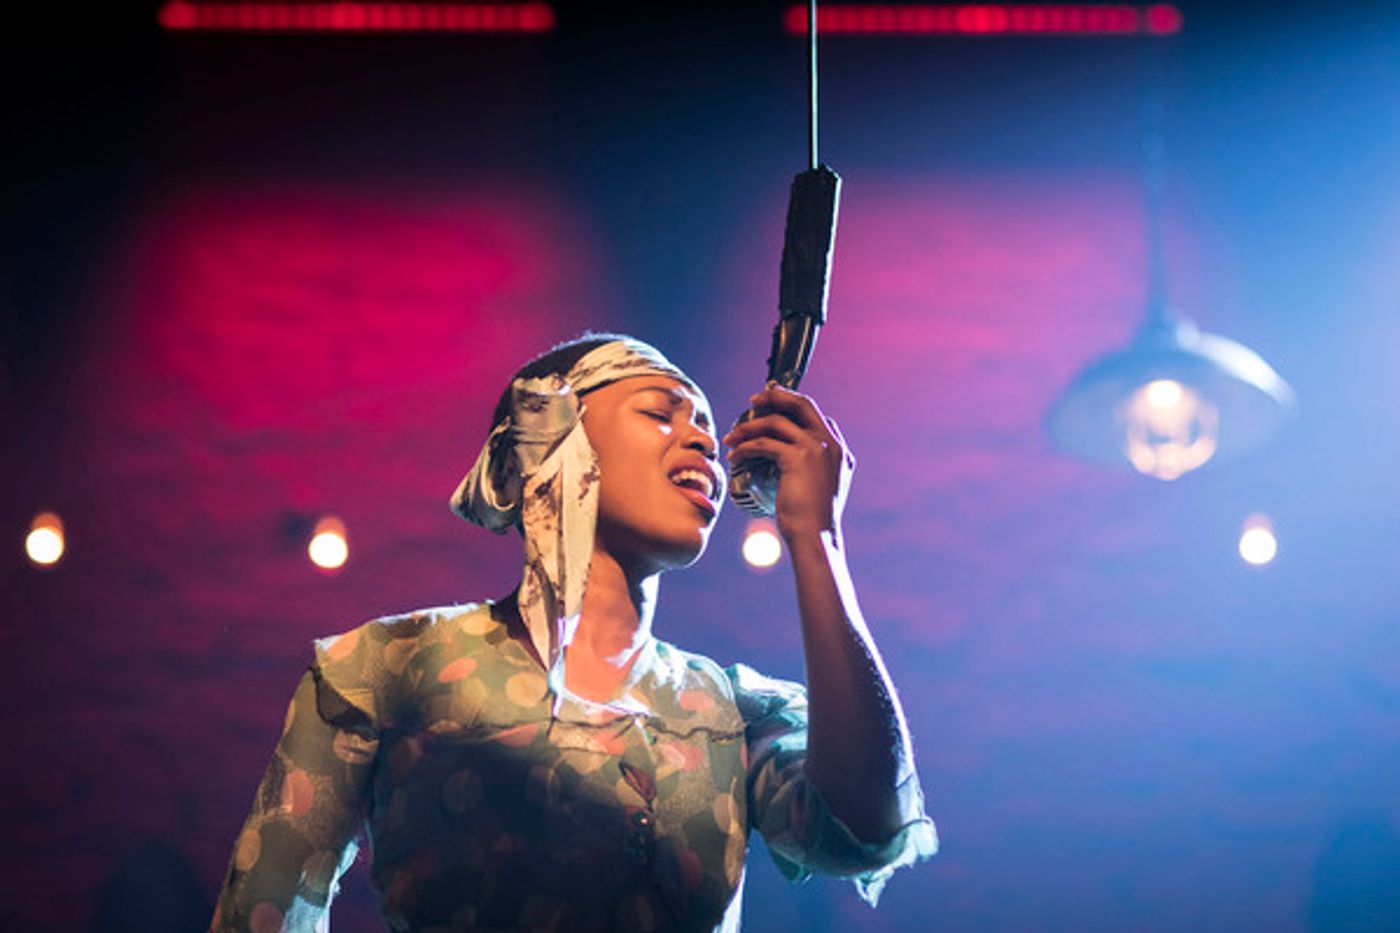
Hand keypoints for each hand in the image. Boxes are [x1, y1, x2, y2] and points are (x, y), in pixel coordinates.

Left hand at [722, 383, 855, 540]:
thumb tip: (787, 461)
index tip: (772, 405)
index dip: (793, 405)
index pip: (816, 415)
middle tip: (754, 400)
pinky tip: (735, 456)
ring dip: (750, 427)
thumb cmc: (812, 520)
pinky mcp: (797, 458)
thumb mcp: (818, 488)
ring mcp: (816, 448)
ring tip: (733, 437)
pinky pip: (764, 443)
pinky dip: (746, 447)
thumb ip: (812, 469)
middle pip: (801, 404)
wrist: (815, 537)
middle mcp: (830, 443)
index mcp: (838, 449)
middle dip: (776, 396)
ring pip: (777, 422)